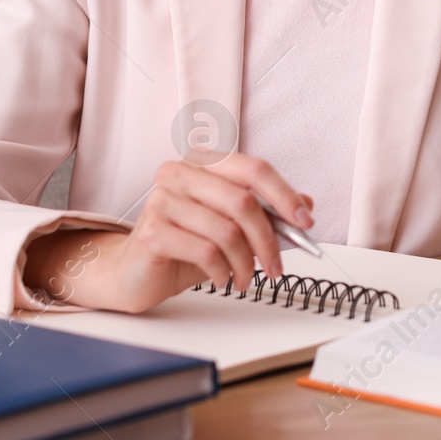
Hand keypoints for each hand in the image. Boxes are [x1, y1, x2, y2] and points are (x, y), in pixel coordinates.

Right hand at [23, 154, 313, 314]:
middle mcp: (180, 172)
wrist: (134, 273)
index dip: (285, 195)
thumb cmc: (183, 245)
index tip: (305, 222)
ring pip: (226, 230)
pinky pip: (205, 251)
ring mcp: (162, 199)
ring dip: (245, 262)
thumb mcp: (230, 226)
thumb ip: (265, 211)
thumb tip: (306, 205)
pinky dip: (222, 270)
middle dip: (268, 240)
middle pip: (243, 202)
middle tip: (277, 266)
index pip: (254, 169)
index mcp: (202, 161)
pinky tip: (221, 278)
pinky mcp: (153, 231)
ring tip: (245, 278)